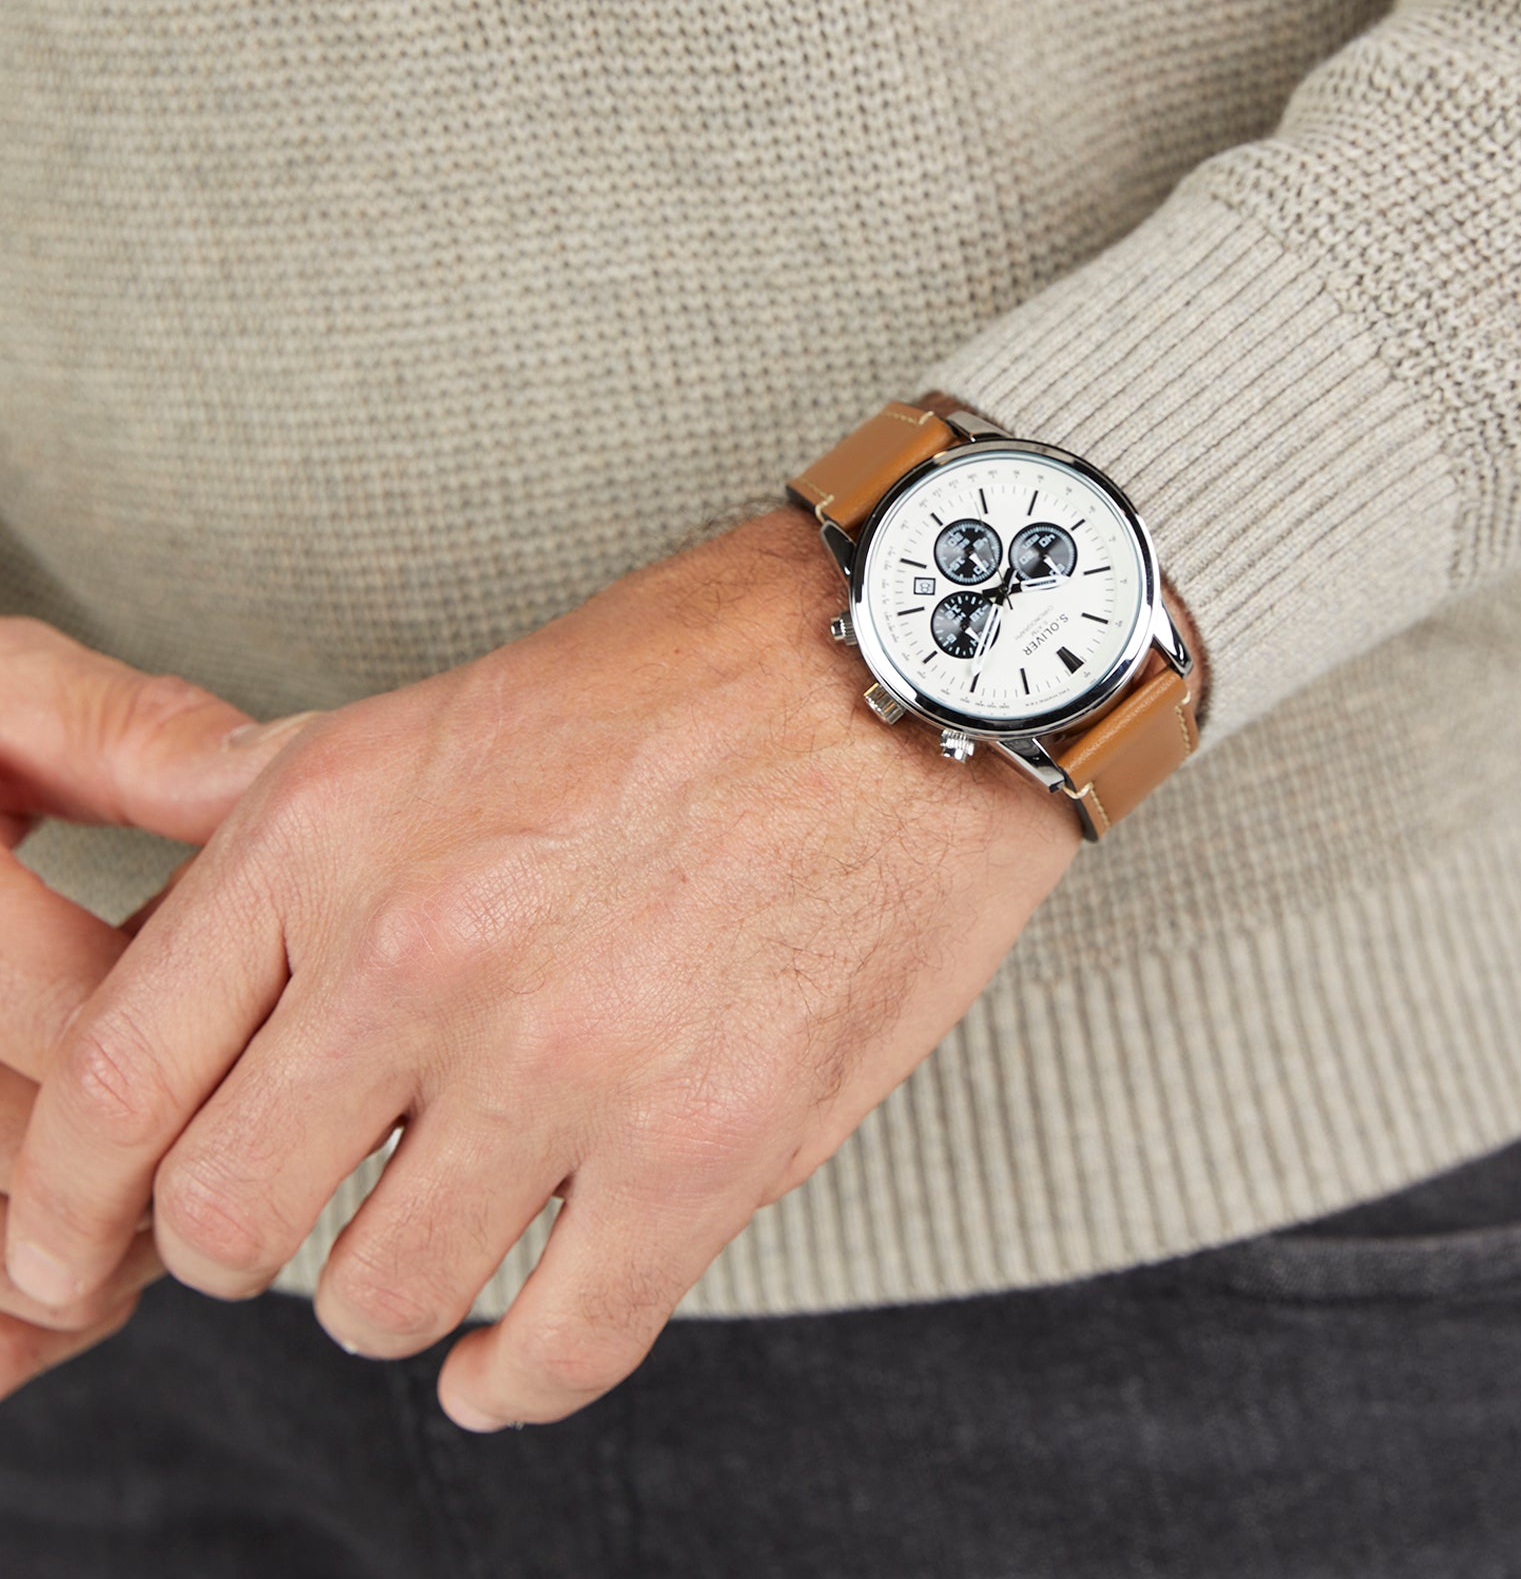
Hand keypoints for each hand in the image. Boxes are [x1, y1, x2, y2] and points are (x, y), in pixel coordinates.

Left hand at [4, 508, 1081, 1429]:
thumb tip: (108, 891)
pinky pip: (557, 1351)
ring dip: (402, 1286)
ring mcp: (571, 1058)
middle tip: (311, 1204)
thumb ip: (253, 812)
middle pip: (230, 1221)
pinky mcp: (711, 1146)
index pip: (120, 1082)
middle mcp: (425, 950)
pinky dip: (515, 1374)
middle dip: (251, 1237)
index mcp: (330, 826)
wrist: (914, 669)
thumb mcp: (431, 711)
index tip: (78, 1249)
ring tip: (453, 1225)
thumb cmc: (688, 677)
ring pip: (382, 1301)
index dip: (70, 1200)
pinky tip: (509, 1350)